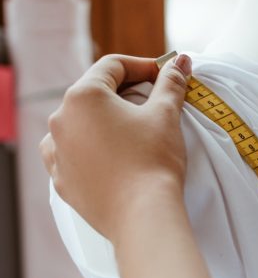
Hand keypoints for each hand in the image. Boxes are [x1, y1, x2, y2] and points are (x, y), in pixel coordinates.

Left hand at [40, 53, 192, 241]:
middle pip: (95, 94)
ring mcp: (57, 150)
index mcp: (83, 97)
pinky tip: (114, 156)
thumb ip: (170, 84)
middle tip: (155, 104)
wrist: (143, 215)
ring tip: (134, 134)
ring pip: (81, 124)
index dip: (144, 66)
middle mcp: (61, 119)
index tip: (166, 77)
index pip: (112, 66)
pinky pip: (74, 153)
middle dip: (126, 94)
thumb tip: (180, 62)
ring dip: (106, 122)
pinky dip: (92, 149)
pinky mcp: (62, 178)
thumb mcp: (166, 115)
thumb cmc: (154, 160)